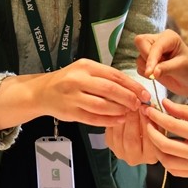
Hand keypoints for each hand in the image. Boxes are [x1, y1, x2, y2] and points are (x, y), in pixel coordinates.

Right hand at [21, 58, 147, 128]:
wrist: (42, 91)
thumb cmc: (68, 80)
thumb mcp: (85, 70)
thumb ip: (105, 77)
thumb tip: (132, 89)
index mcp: (86, 66)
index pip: (114, 75)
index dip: (132, 85)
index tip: (144, 94)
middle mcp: (78, 79)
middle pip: (110, 90)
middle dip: (128, 98)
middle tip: (139, 105)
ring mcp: (72, 96)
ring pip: (102, 105)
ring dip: (119, 110)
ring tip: (129, 113)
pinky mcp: (70, 112)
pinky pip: (93, 118)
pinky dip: (108, 121)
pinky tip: (118, 121)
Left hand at [105, 106, 160, 165]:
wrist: (138, 133)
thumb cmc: (152, 129)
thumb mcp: (158, 127)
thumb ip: (156, 121)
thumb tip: (150, 107)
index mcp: (151, 157)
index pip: (149, 141)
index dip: (148, 123)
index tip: (147, 109)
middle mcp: (135, 158)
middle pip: (132, 140)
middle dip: (134, 119)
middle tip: (135, 105)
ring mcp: (121, 153)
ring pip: (119, 136)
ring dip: (123, 119)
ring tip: (127, 106)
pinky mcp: (111, 146)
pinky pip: (111, 133)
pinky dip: (114, 121)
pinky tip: (119, 111)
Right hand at [134, 30, 187, 103]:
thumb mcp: (181, 68)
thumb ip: (166, 68)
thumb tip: (152, 72)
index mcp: (169, 37)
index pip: (154, 45)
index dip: (151, 58)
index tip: (150, 73)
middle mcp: (159, 41)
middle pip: (140, 42)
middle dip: (146, 59)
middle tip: (155, 71)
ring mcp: (152, 51)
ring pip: (139, 56)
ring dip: (147, 68)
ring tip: (163, 73)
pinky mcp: (148, 61)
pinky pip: (139, 66)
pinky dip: (145, 73)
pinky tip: (157, 76)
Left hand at [141, 99, 187, 185]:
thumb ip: (186, 111)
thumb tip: (163, 104)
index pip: (172, 125)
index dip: (156, 116)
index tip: (148, 109)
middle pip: (164, 145)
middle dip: (151, 132)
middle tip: (147, 122)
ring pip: (166, 161)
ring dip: (156, 148)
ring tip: (155, 136)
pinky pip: (175, 171)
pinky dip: (166, 161)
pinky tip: (165, 150)